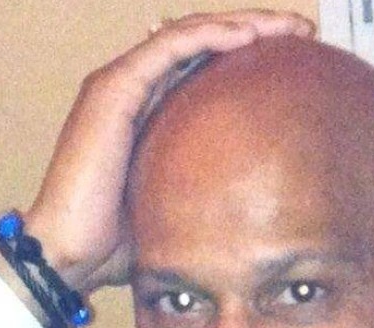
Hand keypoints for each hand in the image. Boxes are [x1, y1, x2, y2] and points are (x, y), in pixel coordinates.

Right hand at [23, 10, 314, 292]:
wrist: (69, 257)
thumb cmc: (117, 248)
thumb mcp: (178, 213)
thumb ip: (206, 197)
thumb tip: (257, 220)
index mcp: (149, 114)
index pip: (205, 69)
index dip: (249, 57)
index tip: (297, 62)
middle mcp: (133, 90)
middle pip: (203, 43)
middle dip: (256, 30)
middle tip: (303, 33)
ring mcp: (120, 85)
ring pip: (190, 34)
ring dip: (243, 24)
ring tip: (288, 27)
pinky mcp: (113, 89)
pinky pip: (169, 47)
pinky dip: (211, 35)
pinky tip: (249, 35)